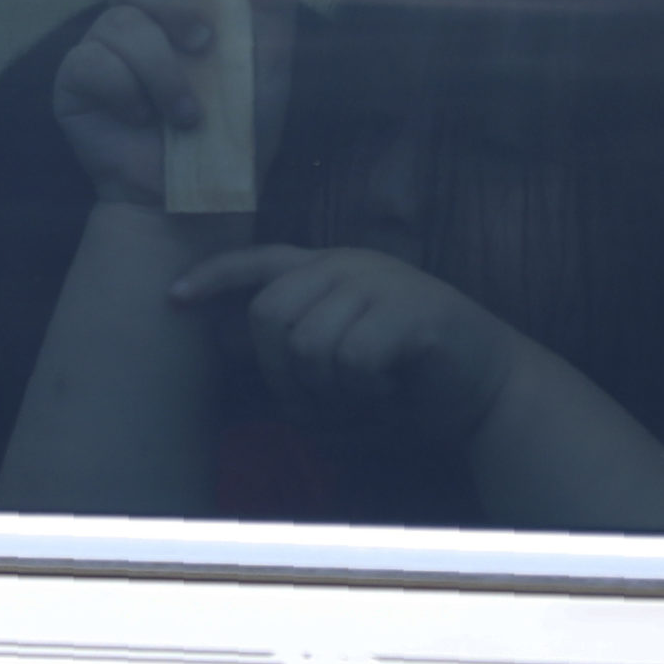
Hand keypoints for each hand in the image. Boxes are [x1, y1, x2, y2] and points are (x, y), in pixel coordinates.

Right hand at [52, 0, 295, 205]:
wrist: (200, 204)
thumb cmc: (237, 136)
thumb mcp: (268, 74)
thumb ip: (270, 12)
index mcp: (184, 5)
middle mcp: (138, 17)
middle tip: (203, 43)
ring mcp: (103, 48)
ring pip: (120, 23)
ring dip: (162, 72)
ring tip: (187, 116)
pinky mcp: (76, 83)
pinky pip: (91, 62)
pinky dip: (126, 92)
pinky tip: (143, 120)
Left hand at [171, 244, 517, 447]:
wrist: (491, 391)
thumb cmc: (410, 382)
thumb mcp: (343, 365)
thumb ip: (299, 359)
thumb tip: (248, 379)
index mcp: (330, 270)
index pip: (259, 262)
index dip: (213, 278)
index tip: (173, 298)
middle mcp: (350, 265)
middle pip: (269, 315)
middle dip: (282, 374)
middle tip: (320, 401)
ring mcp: (381, 282)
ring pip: (308, 344)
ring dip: (329, 389)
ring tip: (363, 393)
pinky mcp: (412, 309)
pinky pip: (352, 358)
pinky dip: (364, 389)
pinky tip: (390, 387)